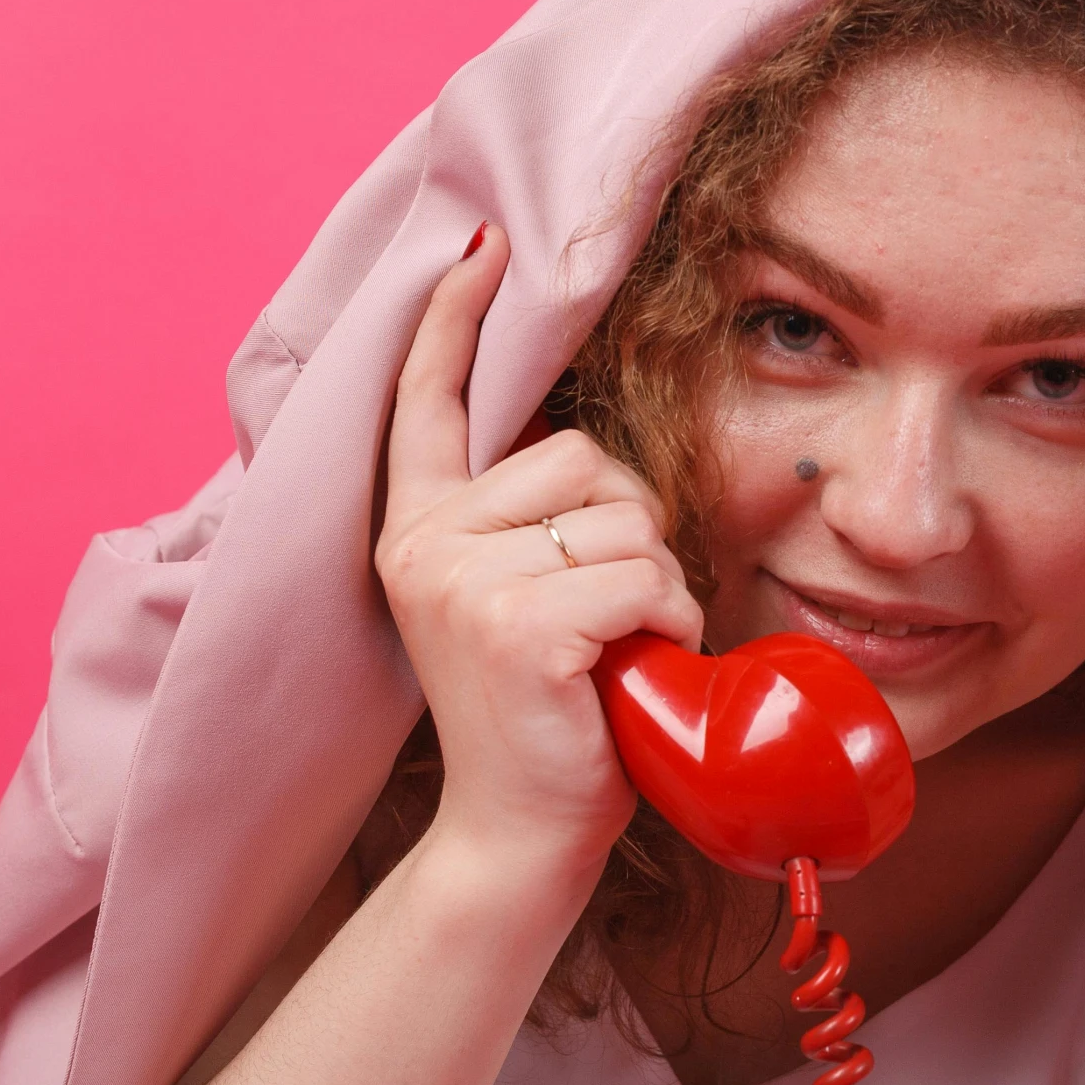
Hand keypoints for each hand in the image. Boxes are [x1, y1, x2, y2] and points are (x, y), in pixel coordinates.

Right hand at [374, 225, 704, 873]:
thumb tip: (601, 472)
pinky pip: (640, 578)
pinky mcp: (514, 624)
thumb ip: (538, 531)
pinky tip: (634, 669)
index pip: (428, 404)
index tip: (478, 249)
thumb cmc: (549, 721)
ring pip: (623, 520)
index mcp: (419, 530)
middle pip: (583, 457)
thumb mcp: (525, 605)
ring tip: (620, 652)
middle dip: (631, 529)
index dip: (452, 322)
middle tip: (612, 616)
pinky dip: (665, 622)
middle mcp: (424, 543)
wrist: (519, 836)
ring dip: (656, 586)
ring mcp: (461, 580)